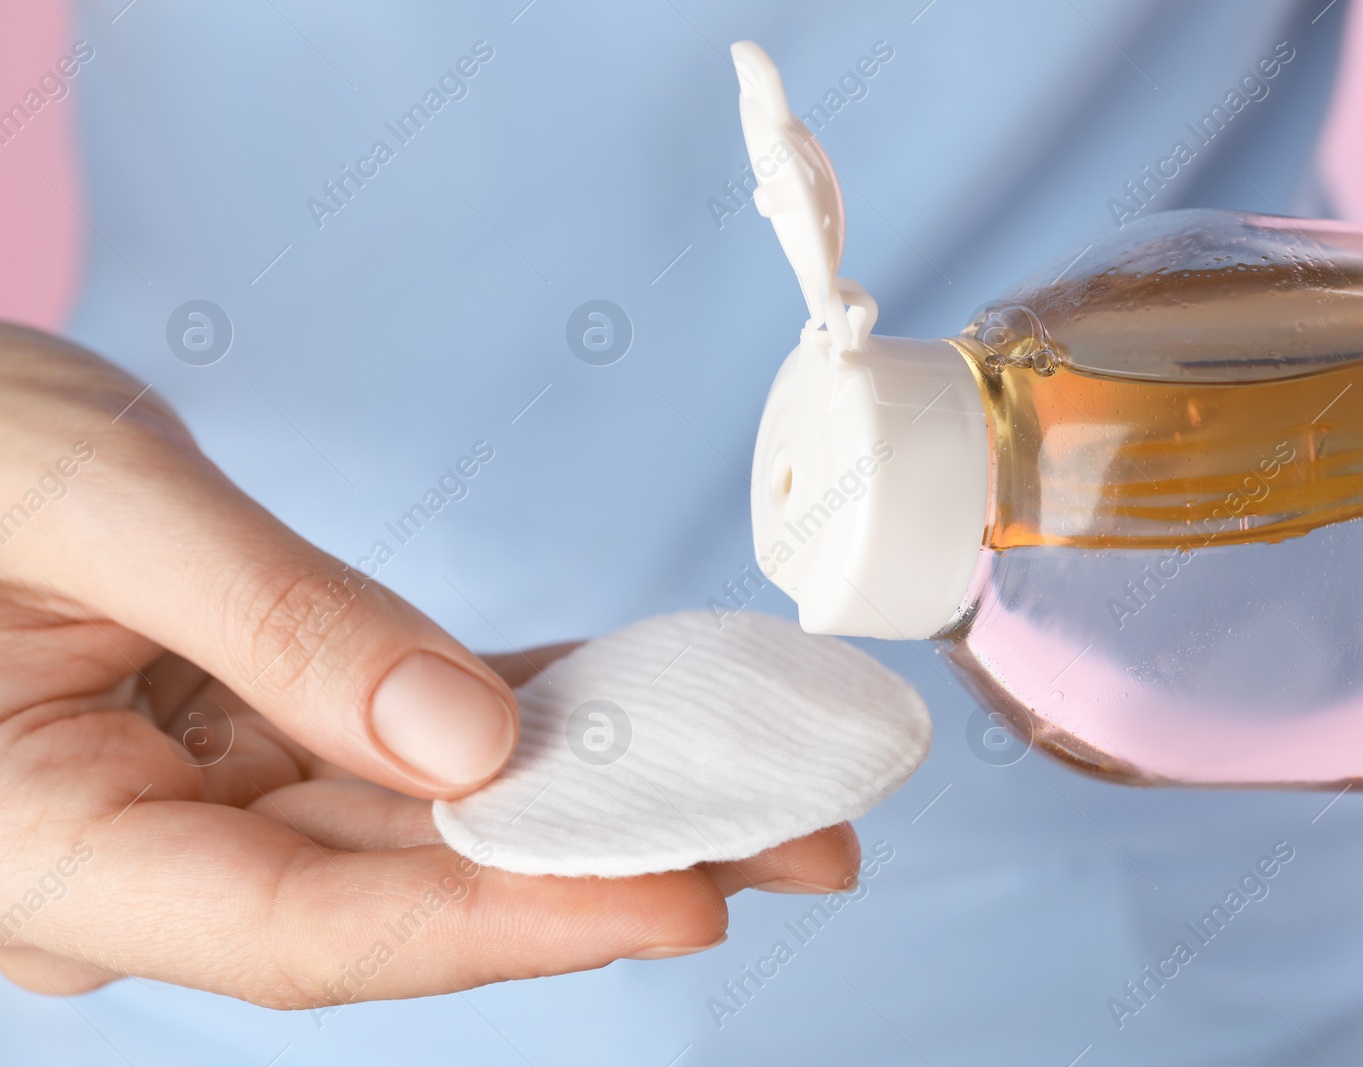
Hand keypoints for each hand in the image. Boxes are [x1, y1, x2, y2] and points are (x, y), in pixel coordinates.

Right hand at [0, 325, 857, 1004]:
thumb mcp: (82, 499)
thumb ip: (270, 622)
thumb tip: (469, 742)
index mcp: (50, 847)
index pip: (314, 926)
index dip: (511, 920)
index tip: (687, 896)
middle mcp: (135, 859)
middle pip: (404, 887)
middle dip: (606, 866)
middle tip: (791, 842)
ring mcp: (195, 800)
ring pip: (425, 819)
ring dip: (592, 797)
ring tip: (757, 784)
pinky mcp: (248, 729)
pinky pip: (405, 735)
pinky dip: (525, 718)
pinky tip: (638, 706)